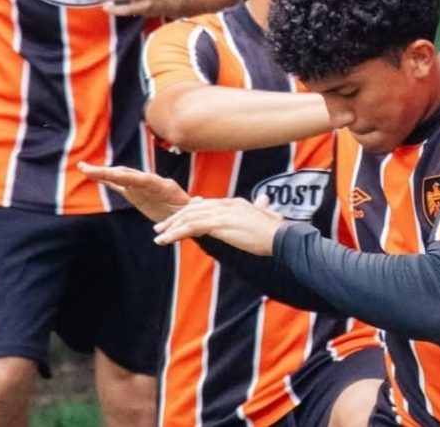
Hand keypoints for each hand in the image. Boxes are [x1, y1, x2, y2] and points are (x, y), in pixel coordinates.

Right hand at [77, 162, 188, 221]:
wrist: (188, 215)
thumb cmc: (192, 213)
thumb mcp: (193, 210)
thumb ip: (194, 205)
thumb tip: (199, 200)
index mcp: (164, 186)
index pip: (145, 179)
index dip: (130, 177)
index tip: (115, 174)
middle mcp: (150, 183)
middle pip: (128, 175)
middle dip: (109, 172)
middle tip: (90, 169)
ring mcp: (141, 187)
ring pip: (120, 177)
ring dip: (102, 173)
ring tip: (84, 168)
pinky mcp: (135, 193)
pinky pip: (118, 184)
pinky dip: (106, 180)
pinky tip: (92, 176)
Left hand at [153, 196, 284, 255]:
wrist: (281, 237)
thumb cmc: (276, 230)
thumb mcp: (267, 215)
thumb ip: (262, 208)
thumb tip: (264, 200)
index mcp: (234, 203)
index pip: (206, 204)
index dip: (190, 211)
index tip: (178, 219)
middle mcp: (225, 204)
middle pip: (193, 209)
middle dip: (175, 219)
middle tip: (161, 228)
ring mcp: (221, 213)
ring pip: (188, 218)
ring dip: (170, 227)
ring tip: (158, 236)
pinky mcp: (218, 224)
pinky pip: (190, 227)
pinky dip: (174, 233)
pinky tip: (165, 241)